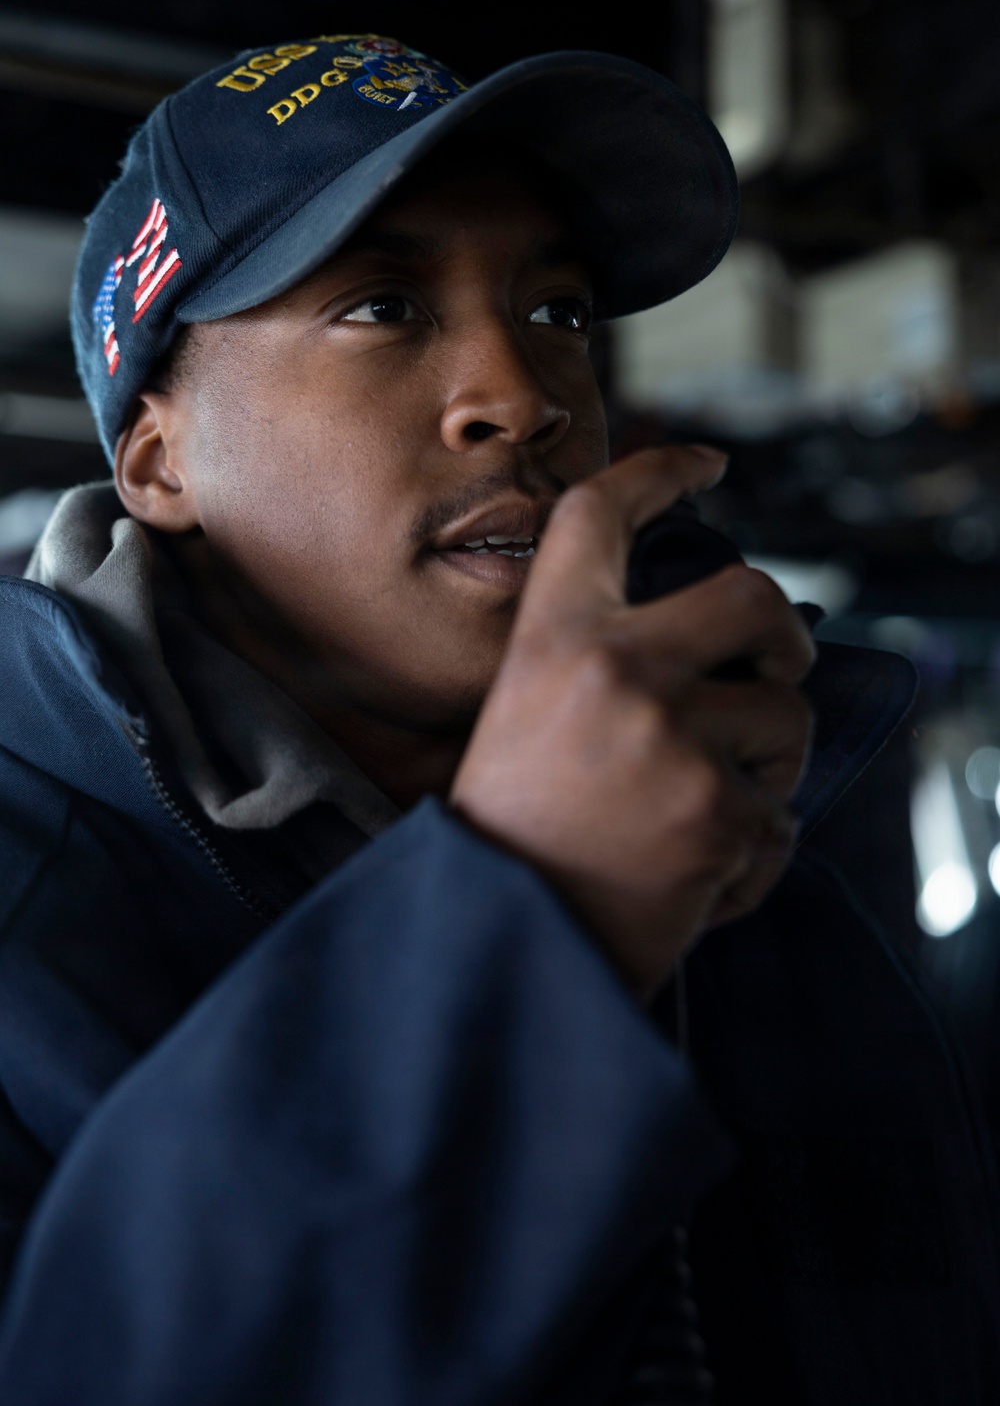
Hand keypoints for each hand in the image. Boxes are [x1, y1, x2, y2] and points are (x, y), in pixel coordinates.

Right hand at [450, 447, 815, 999]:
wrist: (499, 940)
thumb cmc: (511, 834)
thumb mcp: (524, 717)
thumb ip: (600, 663)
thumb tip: (714, 644)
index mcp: (552, 638)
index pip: (602, 514)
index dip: (660, 472)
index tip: (706, 465)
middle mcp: (616, 669)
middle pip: (751, 595)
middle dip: (784, 632)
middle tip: (780, 664)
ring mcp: (674, 738)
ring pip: (786, 717)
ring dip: (767, 765)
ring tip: (700, 812)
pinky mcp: (720, 813)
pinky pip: (781, 817)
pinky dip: (752, 853)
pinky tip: (693, 878)